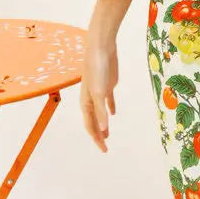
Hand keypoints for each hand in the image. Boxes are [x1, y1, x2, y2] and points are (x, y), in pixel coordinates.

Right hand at [80, 36, 118, 151]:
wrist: (101, 49)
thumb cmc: (97, 69)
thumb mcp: (100, 92)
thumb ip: (101, 111)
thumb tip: (104, 129)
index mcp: (86, 103)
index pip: (90, 126)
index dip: (96, 138)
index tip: (104, 149)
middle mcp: (91, 99)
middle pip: (94, 121)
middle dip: (98, 135)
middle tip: (105, 147)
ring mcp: (99, 92)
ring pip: (100, 113)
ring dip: (103, 123)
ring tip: (107, 134)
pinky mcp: (108, 85)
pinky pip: (108, 101)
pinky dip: (110, 108)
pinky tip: (113, 113)